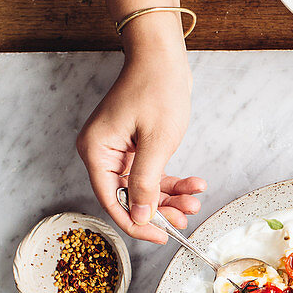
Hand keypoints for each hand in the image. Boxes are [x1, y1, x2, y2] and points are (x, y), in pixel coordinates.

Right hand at [76, 18, 205, 243]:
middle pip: (128, 196)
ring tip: (196, 198)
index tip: (161, 237)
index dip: (136, 222)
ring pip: (143, 187)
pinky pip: (150, 173)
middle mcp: (102, 153)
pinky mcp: (133, 146)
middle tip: (186, 217)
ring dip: (170, 196)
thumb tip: (139, 215)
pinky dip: (172, 181)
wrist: (163, 56)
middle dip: (160, 209)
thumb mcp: (156, 141)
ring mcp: (118, 150)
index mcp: (96, 151)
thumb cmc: (157, 88)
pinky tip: (194, 183)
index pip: (111, 200)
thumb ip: (145, 182)